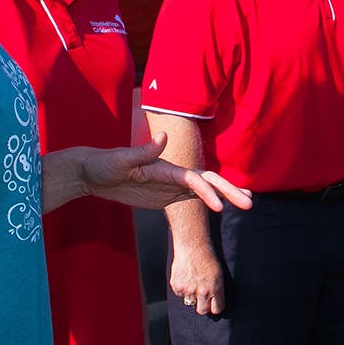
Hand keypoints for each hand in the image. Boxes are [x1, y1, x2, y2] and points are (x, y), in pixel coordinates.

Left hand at [63, 135, 252, 213]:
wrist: (93, 173)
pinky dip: (211, 201)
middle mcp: (174, 175)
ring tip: (248, 203)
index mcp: (165, 167)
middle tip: (250, 204)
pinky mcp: (167, 196)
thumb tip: (164, 137)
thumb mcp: (119, 160)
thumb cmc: (103, 165)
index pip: (193, 179)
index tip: (220, 208)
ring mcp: (172, 185)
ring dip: (227, 195)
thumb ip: (142, 151)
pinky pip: (193, 199)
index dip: (207, 192)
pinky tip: (224, 207)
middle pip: (208, 182)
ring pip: (206, 190)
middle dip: (229, 191)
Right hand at [170, 240, 225, 315]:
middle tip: (202, 300)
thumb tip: (214, 301)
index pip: (217, 308)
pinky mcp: (177, 287)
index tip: (214, 305)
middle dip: (203, 306)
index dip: (215, 307)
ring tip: (193, 282)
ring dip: (191, 295)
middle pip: (203, 310)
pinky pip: (180, 294)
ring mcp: (189, 290)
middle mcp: (203, 291)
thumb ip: (216, 288)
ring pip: (190, 302)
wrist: (192, 246)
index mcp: (216, 288)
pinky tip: (185, 277)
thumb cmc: (207, 257)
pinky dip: (182, 288)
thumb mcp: (218, 273)